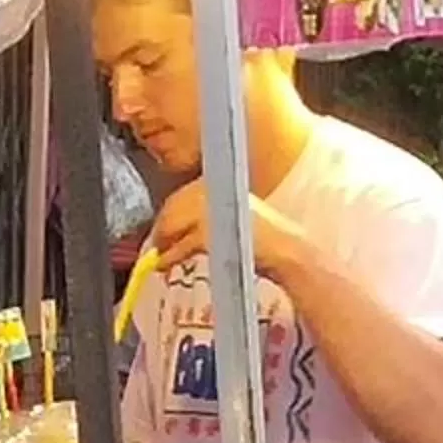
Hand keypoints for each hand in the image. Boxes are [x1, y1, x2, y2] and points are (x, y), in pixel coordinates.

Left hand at [147, 181, 307, 281]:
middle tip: (157, 247)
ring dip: (163, 243)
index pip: (181, 196)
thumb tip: (172, 231)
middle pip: (173, 207)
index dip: (168, 215)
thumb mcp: (232, 217)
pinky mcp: (209, 231)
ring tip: (160, 258)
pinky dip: (172, 255)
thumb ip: (204, 218)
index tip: (160, 231)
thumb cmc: (262, 238)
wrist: (286, 250)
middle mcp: (214, 187)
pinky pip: (182, 244)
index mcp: (220, 179)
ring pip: (174, 224)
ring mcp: (210, 207)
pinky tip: (167, 263)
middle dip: (162, 229)